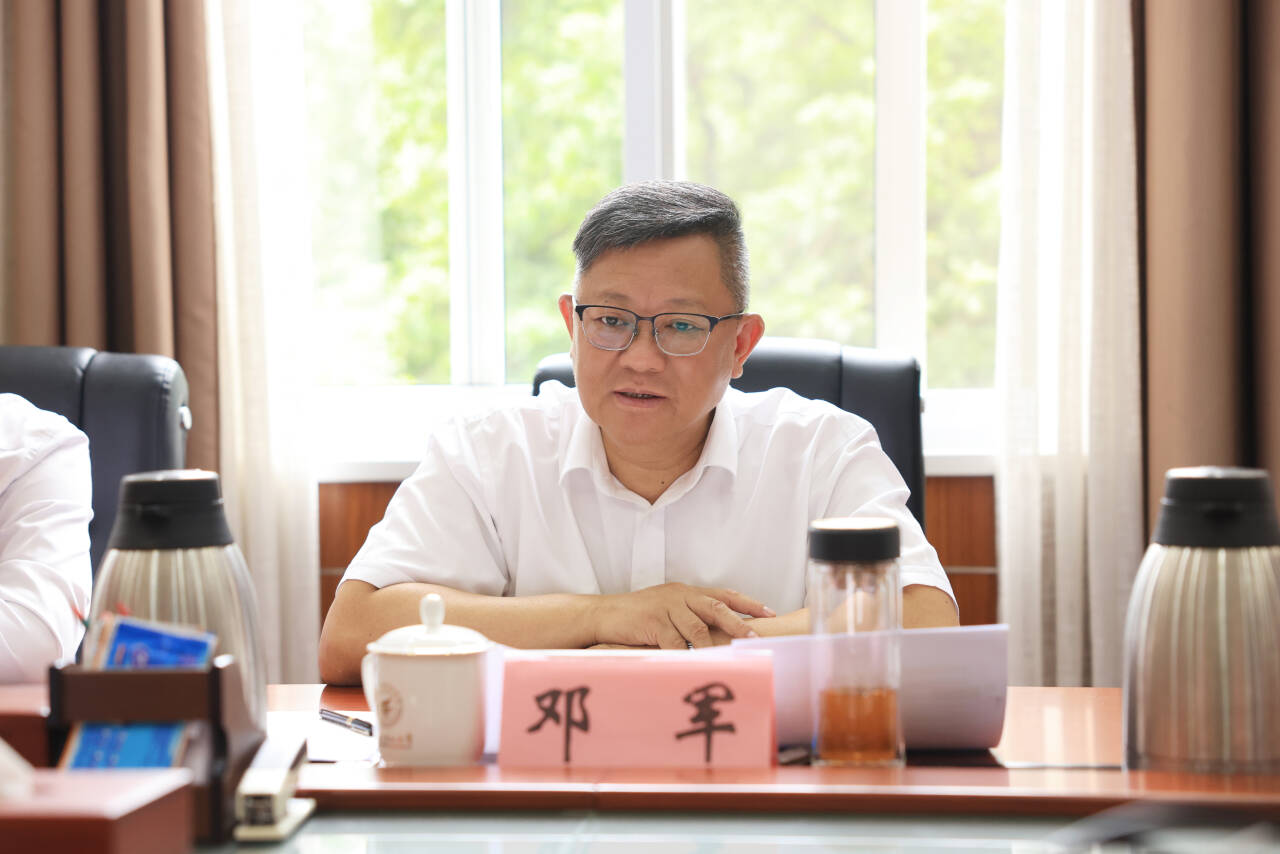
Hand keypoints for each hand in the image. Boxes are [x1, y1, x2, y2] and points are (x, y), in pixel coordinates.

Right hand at [589, 583, 773, 649]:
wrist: (604, 614)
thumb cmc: (637, 616)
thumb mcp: (666, 608)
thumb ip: (689, 616)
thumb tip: (716, 634)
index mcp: (686, 592)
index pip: (723, 594)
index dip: (747, 603)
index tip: (769, 612)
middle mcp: (679, 596)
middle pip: (715, 608)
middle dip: (738, 623)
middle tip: (756, 636)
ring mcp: (666, 608)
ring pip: (697, 627)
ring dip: (715, 645)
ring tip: (731, 657)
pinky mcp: (653, 623)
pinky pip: (675, 642)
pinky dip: (686, 656)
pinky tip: (696, 665)